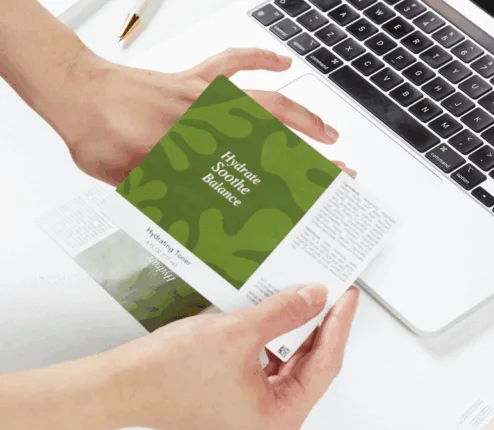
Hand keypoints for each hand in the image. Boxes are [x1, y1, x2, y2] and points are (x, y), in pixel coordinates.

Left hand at [41, 47, 343, 184]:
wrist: (74, 93)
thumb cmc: (97, 135)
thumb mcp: (135, 185)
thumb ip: (171, 202)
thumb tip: (203, 225)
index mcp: (201, 152)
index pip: (260, 174)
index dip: (294, 189)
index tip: (318, 200)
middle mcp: (211, 122)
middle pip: (276, 141)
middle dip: (313, 159)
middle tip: (339, 173)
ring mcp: (206, 98)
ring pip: (267, 103)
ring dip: (303, 117)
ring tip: (328, 132)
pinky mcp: (194, 79)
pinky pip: (232, 64)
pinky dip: (258, 59)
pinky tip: (280, 61)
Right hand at [116, 285, 359, 429]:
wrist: (120, 386)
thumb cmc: (169, 374)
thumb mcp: (240, 332)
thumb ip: (285, 313)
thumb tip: (314, 298)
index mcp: (279, 421)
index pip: (324, 367)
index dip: (337, 327)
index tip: (346, 299)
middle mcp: (269, 428)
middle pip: (308, 371)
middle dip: (318, 331)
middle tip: (331, 296)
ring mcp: (250, 420)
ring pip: (286, 372)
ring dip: (294, 337)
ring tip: (305, 302)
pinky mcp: (233, 408)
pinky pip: (265, 375)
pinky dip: (272, 348)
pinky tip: (276, 320)